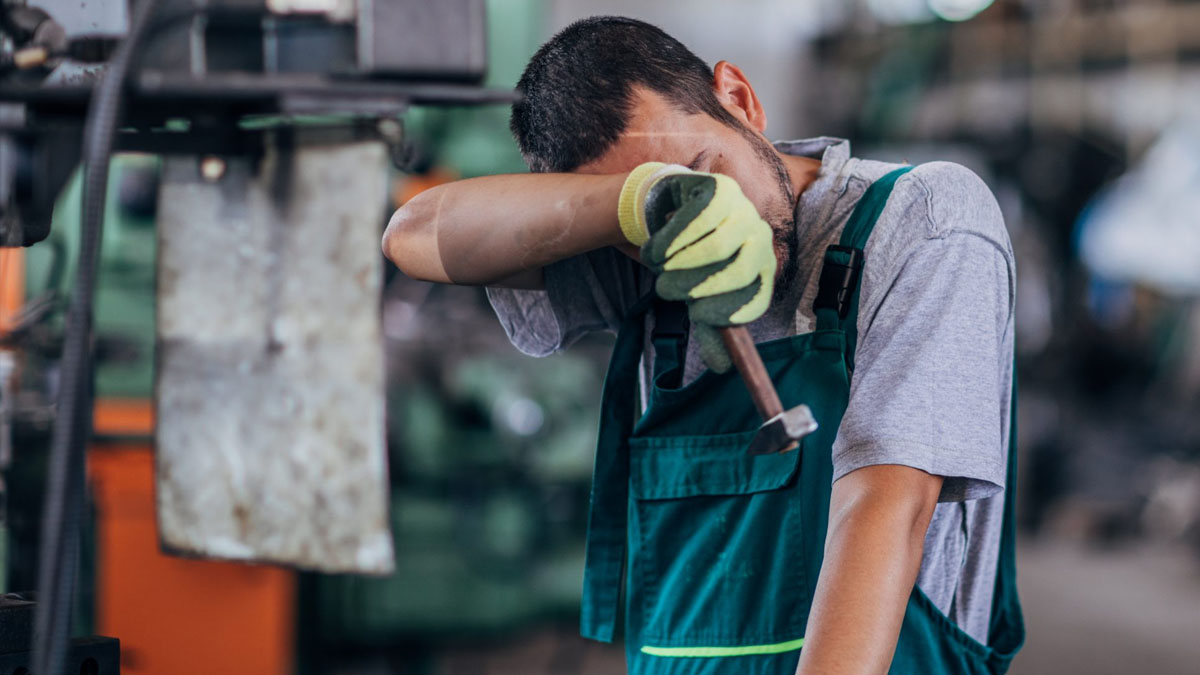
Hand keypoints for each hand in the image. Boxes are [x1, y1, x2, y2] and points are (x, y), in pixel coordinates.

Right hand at [618, 162, 775, 371]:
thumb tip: (720, 369)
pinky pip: (697, 219)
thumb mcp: (697, 297)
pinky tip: (656, 246)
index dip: (725, 311)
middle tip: (664, 291)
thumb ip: (709, 329)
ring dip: (677, 262)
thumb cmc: (687, 262)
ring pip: (715, 246)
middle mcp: (761, 238)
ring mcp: (744, 210)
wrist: (666, 214)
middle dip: (694, 287)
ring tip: (659, 266)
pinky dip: (670, 238)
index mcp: (763, 269)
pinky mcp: (721, 189)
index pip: (756, 298)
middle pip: (737, 271)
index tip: (696, 315)